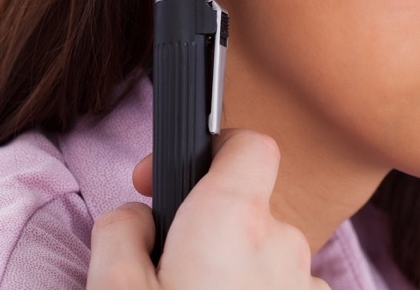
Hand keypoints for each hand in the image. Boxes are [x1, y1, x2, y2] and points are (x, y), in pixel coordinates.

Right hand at [86, 129, 326, 289]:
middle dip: (210, 227)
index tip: (174, 181)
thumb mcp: (112, 289)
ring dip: (234, 269)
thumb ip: (120, 231)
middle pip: (250, 208)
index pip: (250, 144)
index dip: (213, 151)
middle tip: (167, 265)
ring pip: (266, 256)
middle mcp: (284, 246)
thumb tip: (138, 216)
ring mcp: (307, 286)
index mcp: (234, 222)